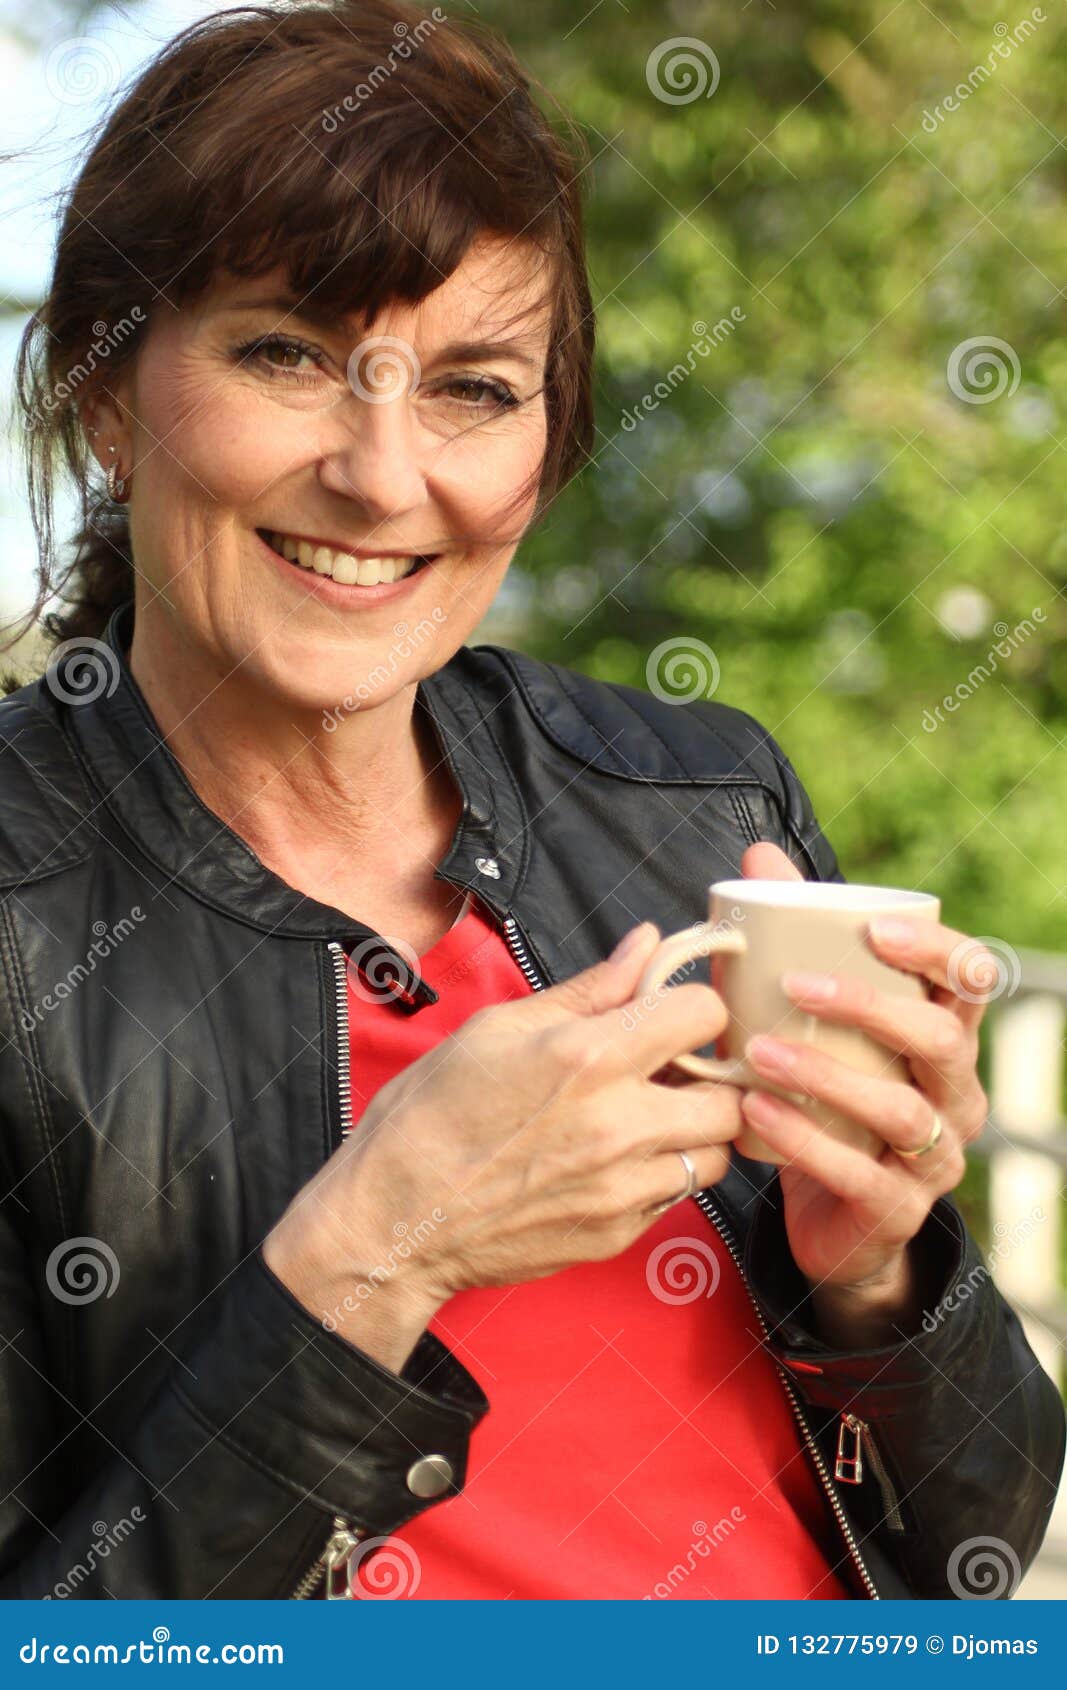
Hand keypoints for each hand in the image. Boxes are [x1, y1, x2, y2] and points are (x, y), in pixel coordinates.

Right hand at [263, 922, 741, 1371]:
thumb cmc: (432, 1114)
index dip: (694, 1008)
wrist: (394, 1218)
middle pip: (730, 1095)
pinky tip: (616, 1163)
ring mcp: (622, 1187)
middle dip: (710, 1078)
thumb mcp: (500, 1027)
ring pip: (717, 1154)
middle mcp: (619, 1123)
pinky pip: (676, 1198)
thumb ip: (591, 989)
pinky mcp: (617, 1233)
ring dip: (695, 1133)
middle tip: (672, 1073)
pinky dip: (661, 1177)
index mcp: (589, 1056)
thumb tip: (647, 944)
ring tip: (649, 1120)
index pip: (705, 1014)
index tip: (672, 1015)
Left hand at [734, 843, 989, 1344]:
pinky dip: (804, 1139)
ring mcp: (934, 1157)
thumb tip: (760, 856)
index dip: (937, 950)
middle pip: (940, 1041)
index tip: (873, 928)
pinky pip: (860, 1174)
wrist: (831, 1216)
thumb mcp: (819, 1021)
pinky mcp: (898, 1209)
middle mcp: (955, 1094)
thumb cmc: (829, 1098)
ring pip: (901, 1111)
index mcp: (945, 1037)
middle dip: (872, 1007)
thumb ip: (797, 940)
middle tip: (797, 985)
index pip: (972, 981)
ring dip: (826, 1076)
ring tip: (760, 1051)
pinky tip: (755, 1111)